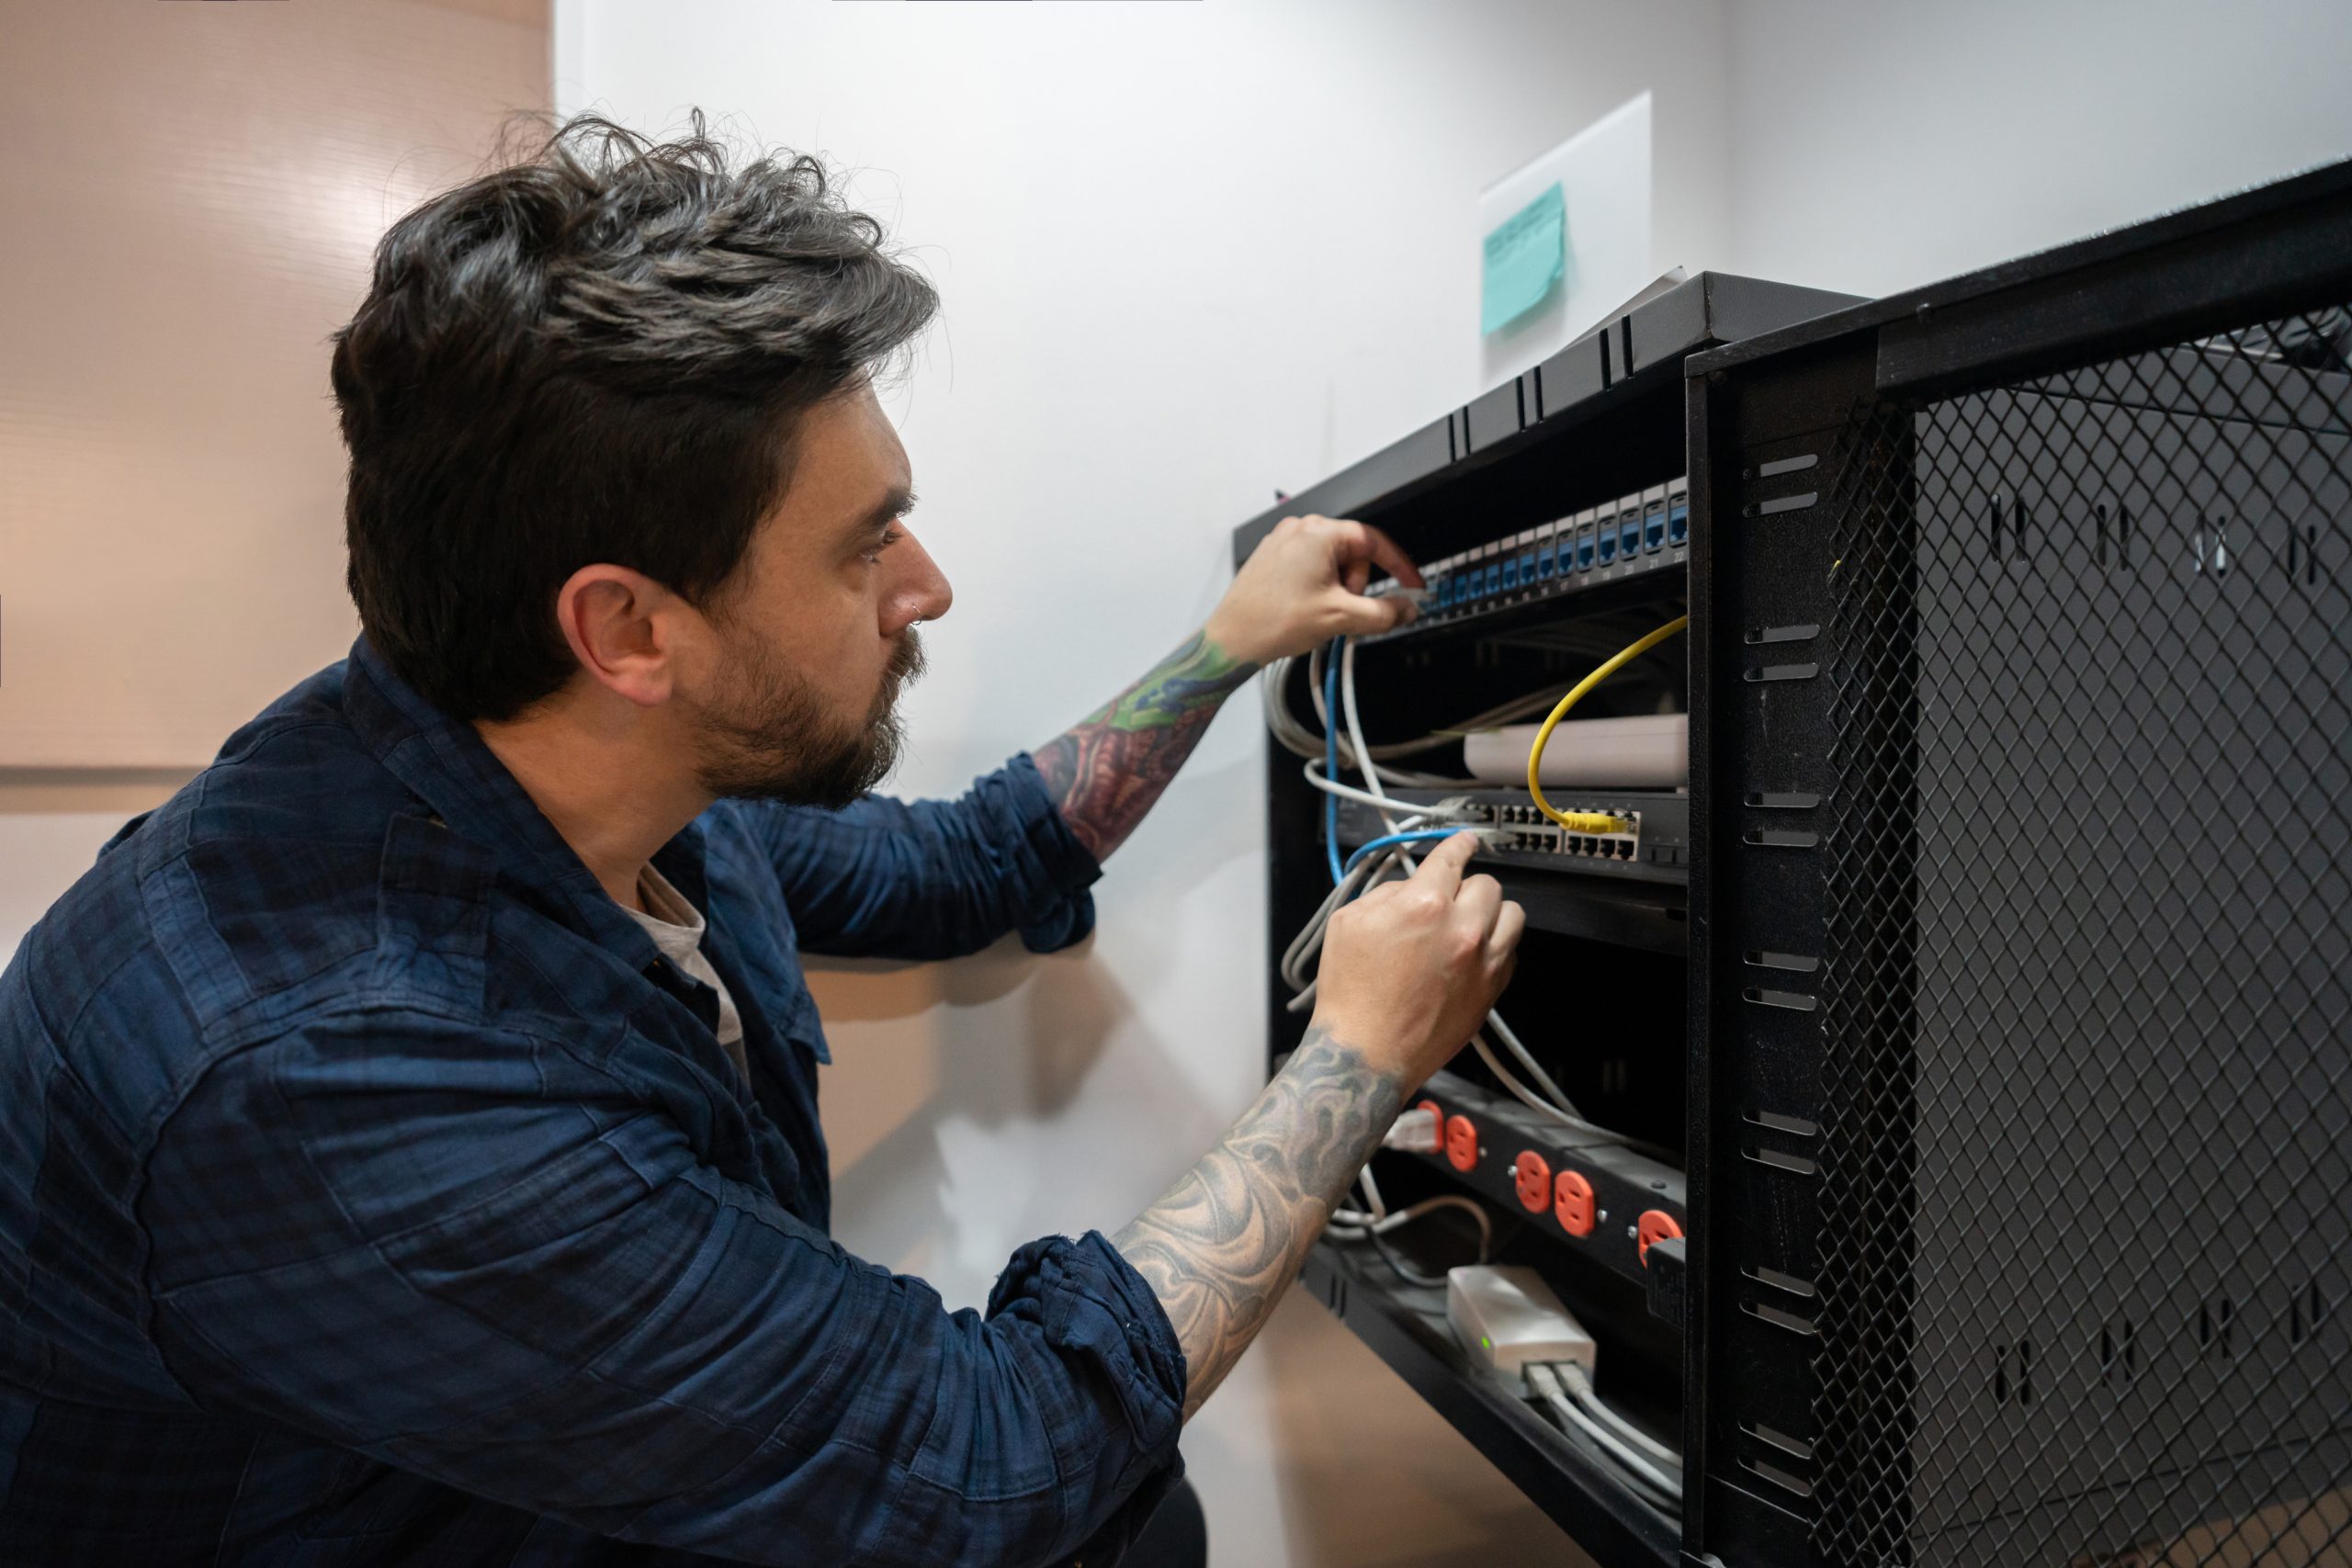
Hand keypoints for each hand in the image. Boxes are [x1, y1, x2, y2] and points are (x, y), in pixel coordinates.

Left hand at [1202, 513, 1424, 666]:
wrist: (1231, 640)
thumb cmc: (1275, 622)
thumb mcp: (1341, 618)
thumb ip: (1383, 612)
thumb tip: (1407, 609)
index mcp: (1318, 533)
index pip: (1373, 541)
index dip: (1398, 565)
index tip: (1412, 585)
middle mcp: (1299, 529)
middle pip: (1352, 553)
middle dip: (1354, 585)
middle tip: (1341, 610)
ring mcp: (1282, 541)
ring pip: (1331, 563)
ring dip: (1335, 589)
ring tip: (1317, 612)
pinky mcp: (1272, 558)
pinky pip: (1310, 568)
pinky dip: (1317, 589)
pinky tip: (1304, 610)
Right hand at [1309, 833, 1523, 1093]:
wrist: (1367, 1053)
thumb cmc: (1351, 993)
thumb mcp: (1348, 923)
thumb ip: (1386, 893)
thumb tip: (1411, 888)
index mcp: (1424, 904)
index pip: (1453, 857)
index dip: (1459, 844)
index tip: (1466, 841)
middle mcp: (1462, 929)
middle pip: (1487, 885)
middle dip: (1468, 886)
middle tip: (1450, 899)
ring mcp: (1483, 962)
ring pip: (1512, 915)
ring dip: (1492, 913)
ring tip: (1471, 924)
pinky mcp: (1491, 991)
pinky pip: (1512, 953)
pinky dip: (1497, 947)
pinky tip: (1472, 955)